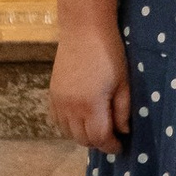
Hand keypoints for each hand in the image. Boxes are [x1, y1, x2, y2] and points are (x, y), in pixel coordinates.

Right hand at [49, 22, 130, 152]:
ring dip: (82, 135)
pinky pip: (57, 121)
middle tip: (112, 138)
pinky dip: (69, 126)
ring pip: (68, 132)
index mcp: (91, 105)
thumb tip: (123, 131)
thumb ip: (122, 110)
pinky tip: (80, 120)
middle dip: (98, 142)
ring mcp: (58, 102)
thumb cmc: (109, 53)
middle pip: (82, 139)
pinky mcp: (52, 94)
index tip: (121, 146)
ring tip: (97, 129)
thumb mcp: (123, 82)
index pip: (99, 138)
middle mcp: (70, 108)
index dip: (111, 146)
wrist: (83, 30)